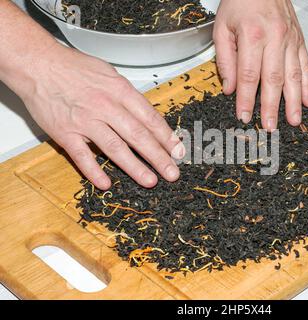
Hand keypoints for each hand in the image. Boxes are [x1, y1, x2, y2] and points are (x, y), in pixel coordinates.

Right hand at [18, 45, 184, 189]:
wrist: (38, 64)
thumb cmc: (74, 68)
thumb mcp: (110, 74)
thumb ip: (128, 96)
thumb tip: (147, 116)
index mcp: (119, 91)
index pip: (150, 118)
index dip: (166, 137)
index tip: (178, 151)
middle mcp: (105, 107)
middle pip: (138, 136)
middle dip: (159, 157)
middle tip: (172, 172)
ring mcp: (85, 121)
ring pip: (115, 148)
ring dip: (135, 167)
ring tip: (151, 181)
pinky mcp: (65, 133)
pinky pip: (82, 156)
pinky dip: (94, 171)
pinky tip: (106, 183)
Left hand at [213, 0, 307, 130]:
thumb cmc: (241, 1)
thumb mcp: (222, 27)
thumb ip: (225, 59)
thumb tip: (229, 88)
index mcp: (253, 35)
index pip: (249, 76)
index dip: (247, 99)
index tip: (244, 116)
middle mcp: (275, 38)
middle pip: (273, 80)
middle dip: (272, 107)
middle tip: (270, 126)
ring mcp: (290, 40)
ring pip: (293, 76)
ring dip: (294, 101)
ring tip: (294, 120)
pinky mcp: (299, 40)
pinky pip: (306, 65)